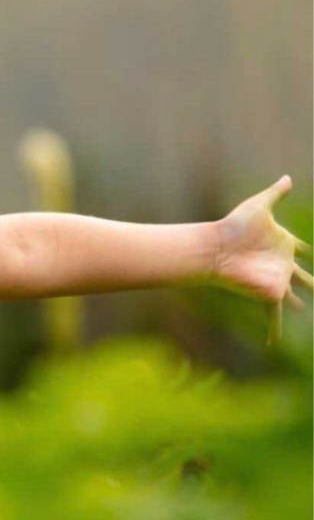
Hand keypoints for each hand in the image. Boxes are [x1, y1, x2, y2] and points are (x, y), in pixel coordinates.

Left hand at [211, 175, 313, 344]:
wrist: (216, 246)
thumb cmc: (235, 225)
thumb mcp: (260, 205)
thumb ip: (276, 193)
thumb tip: (288, 176)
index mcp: (283, 244)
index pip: (302, 248)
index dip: (308, 250)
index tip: (311, 251)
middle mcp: (281, 264)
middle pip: (302, 275)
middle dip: (310, 282)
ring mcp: (276, 280)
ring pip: (292, 296)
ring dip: (296, 302)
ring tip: (300, 307)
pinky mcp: (269, 294)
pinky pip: (274, 317)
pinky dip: (274, 330)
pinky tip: (272, 343)